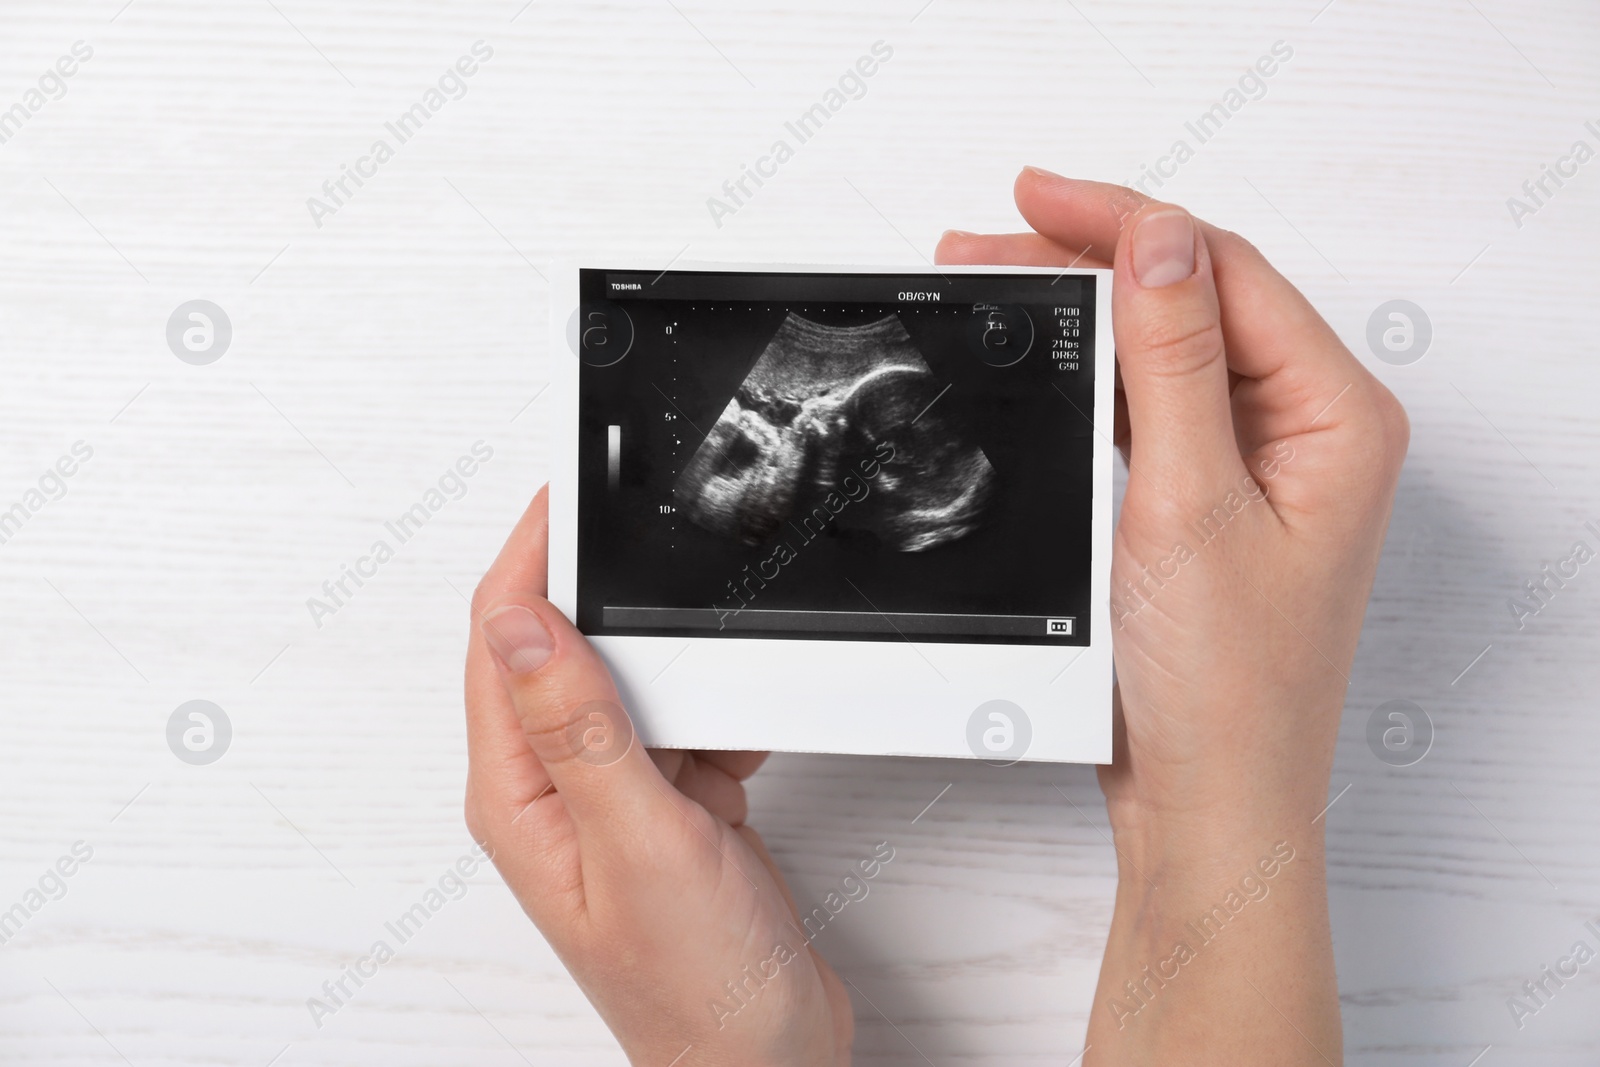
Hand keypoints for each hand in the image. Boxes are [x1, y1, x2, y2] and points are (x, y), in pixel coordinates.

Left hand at [463, 487, 852, 1065]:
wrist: (767, 1060)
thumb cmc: (696, 985)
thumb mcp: (640, 841)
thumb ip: (580, 727)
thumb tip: (521, 622)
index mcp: (520, 793)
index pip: (503, 638)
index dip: (531, 556)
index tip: (573, 494)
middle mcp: (556, 789)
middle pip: (568, 647)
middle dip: (621, 604)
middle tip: (666, 563)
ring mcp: (615, 797)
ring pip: (636, 682)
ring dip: (683, 670)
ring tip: (719, 685)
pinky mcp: (670, 807)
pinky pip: (688, 724)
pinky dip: (723, 718)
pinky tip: (744, 744)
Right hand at [940, 169, 1406, 1062]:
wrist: (1205, 802)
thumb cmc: (1223, 690)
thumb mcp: (1191, 504)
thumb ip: (1176, 361)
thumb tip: (1158, 240)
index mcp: (1336, 417)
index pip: (1223, 271)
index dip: (1125, 220)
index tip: (1038, 197)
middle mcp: (1309, 431)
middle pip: (1196, 297)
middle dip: (1094, 258)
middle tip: (995, 238)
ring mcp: (1260, 465)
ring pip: (1169, 348)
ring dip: (1088, 312)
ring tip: (1003, 282)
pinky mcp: (1211, 499)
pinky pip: (1155, 405)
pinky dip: (1097, 373)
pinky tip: (1049, 357)